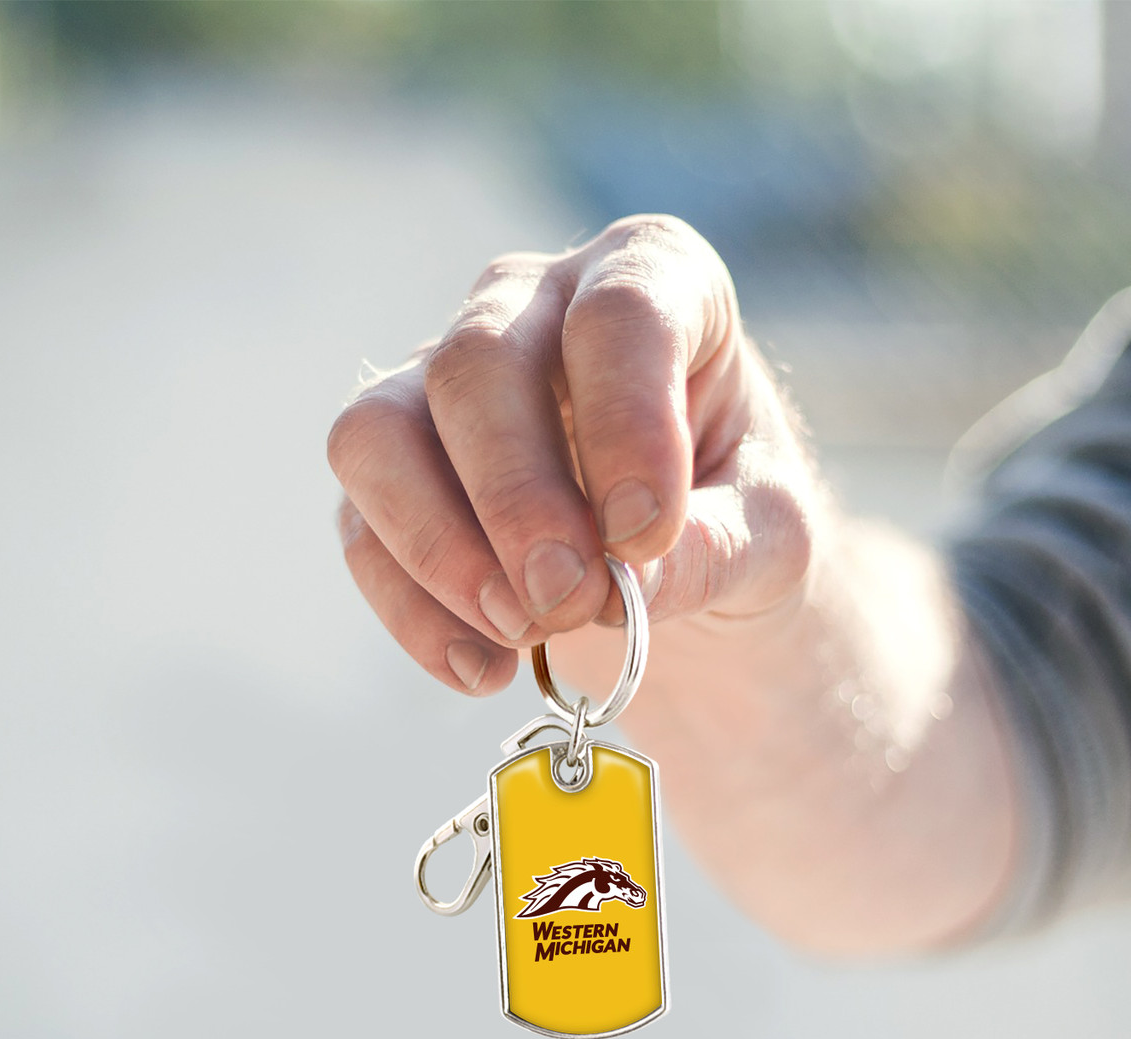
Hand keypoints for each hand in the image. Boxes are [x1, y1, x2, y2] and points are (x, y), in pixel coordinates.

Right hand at [327, 215, 816, 694]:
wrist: (677, 558)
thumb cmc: (736, 515)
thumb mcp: (769, 535)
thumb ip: (716, 549)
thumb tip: (624, 586)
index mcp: (653, 279)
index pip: (618, 314)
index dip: (627, 424)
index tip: (647, 535)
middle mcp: (532, 305)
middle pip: (475, 366)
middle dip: (518, 499)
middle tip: (572, 600)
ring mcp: (444, 380)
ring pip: (378, 432)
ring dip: (441, 548)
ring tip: (523, 632)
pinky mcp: (395, 467)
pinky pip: (360, 526)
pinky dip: (413, 609)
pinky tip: (484, 667)